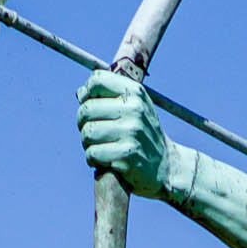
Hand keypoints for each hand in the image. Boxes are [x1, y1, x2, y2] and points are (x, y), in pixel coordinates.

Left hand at [78, 67, 169, 196]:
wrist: (166, 166)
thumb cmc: (143, 135)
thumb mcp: (134, 108)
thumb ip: (109, 97)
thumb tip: (80, 94)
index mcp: (135, 92)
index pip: (97, 80)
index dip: (86, 94)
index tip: (92, 109)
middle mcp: (134, 109)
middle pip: (86, 109)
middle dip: (83, 124)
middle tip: (93, 134)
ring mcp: (131, 132)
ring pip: (88, 133)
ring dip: (87, 144)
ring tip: (99, 147)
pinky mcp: (127, 155)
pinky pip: (93, 153)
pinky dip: (93, 159)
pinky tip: (104, 161)